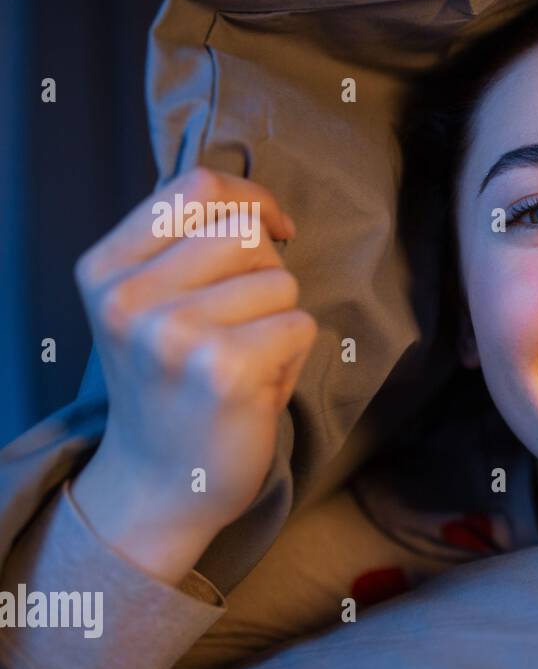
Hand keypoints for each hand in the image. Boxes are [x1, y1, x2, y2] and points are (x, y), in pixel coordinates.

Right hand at [70, 168, 314, 584]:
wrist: (160, 482)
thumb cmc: (173, 386)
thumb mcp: (151, 306)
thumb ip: (186, 248)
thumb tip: (261, 208)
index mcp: (106, 269)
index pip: (197, 185)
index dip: (253, 198)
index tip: (276, 228)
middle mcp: (129, 297)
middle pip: (245, 232)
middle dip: (268, 271)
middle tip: (249, 320)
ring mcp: (172, 334)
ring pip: (280, 282)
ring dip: (281, 320)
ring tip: (248, 359)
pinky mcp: (223, 369)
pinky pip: (299, 325)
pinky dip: (294, 355)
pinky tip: (259, 386)